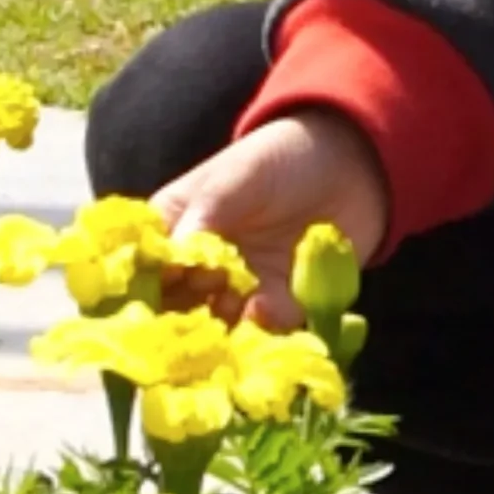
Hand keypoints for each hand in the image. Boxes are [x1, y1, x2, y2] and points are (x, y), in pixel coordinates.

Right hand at [152, 108, 390, 330]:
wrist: (349, 164)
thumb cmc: (280, 158)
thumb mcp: (236, 177)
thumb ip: (204, 216)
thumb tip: (173, 261)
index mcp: (173, 231)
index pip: (143, 272)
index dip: (144, 290)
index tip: (161, 296)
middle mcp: (197, 270)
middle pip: (171, 314)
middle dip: (180, 323)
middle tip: (198, 316)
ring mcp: (236, 293)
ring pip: (214, 332)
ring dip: (219, 335)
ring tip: (233, 316)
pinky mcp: (277, 308)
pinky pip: (262, 334)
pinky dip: (262, 332)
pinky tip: (267, 309)